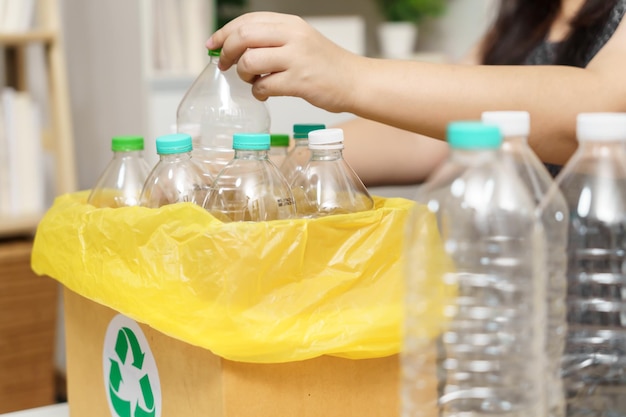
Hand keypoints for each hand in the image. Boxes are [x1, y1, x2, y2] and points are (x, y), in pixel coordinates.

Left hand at [206, 12, 363, 112]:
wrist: (355, 81)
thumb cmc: (325, 65)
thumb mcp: (300, 40)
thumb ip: (272, 39)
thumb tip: (234, 45)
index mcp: (290, 23)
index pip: (247, 20)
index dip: (223, 32)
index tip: (212, 44)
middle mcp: (292, 36)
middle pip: (243, 37)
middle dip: (226, 52)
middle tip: (224, 65)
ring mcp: (296, 59)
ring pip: (249, 62)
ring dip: (243, 76)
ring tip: (253, 81)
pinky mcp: (299, 82)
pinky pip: (263, 87)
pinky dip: (259, 93)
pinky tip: (266, 93)